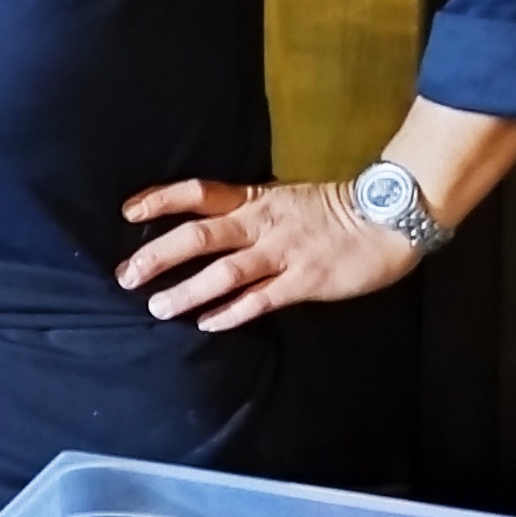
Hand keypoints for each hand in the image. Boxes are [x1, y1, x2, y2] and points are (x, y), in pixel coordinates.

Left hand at [118, 175, 424, 331]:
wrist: (389, 218)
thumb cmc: (332, 210)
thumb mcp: (281, 199)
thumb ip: (245, 211)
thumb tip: (203, 226)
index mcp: (254, 199)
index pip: (197, 192)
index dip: (160, 200)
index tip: (126, 213)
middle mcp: (261, 224)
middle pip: (199, 235)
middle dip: (158, 255)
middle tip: (126, 275)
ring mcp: (283, 253)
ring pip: (225, 272)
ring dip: (187, 291)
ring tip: (158, 307)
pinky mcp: (306, 281)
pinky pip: (261, 300)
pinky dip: (232, 312)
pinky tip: (207, 324)